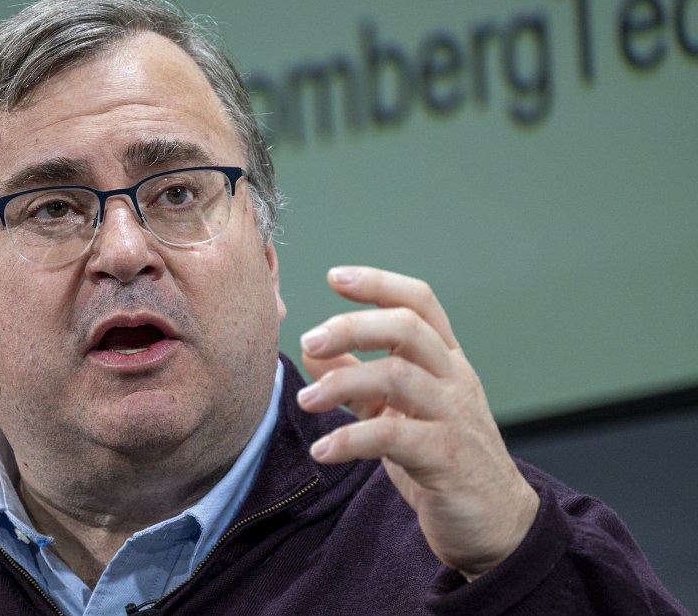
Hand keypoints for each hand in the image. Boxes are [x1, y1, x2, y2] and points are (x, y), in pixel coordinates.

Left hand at [297, 266, 538, 578]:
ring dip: (341, 383)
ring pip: (398, 377)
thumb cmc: (444, 460)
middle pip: (406, 328)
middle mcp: (454, 380)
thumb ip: (359, 380)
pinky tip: (323, 451)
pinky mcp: (447, 458)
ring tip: (306, 401)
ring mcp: (454, 417)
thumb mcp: (398, 412)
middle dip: (352, 327)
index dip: (379, 283)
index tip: (335, 277)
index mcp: (446, 361)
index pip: (419, 303)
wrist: (496, 525)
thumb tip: (314, 352)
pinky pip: (392, 436)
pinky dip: (350, 440)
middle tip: (309, 341)